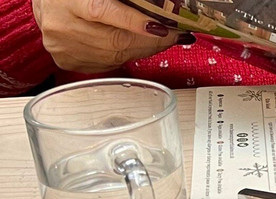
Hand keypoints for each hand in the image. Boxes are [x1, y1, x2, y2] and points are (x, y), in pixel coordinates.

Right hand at [33, 0, 181, 72]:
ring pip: (116, 55)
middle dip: (152, 40)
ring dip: (146, 49)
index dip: (134, 21)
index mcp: (67, 1)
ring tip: (165, 40)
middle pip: (115, 40)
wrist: (48, 4)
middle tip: (175, 35)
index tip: (161, 27)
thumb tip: (157, 8)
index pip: (103, 12)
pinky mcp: (68, 62)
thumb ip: (122, 1)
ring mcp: (64, 47)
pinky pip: (109, 63)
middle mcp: (62, 25)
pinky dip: (130, 55)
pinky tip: (143, 47)